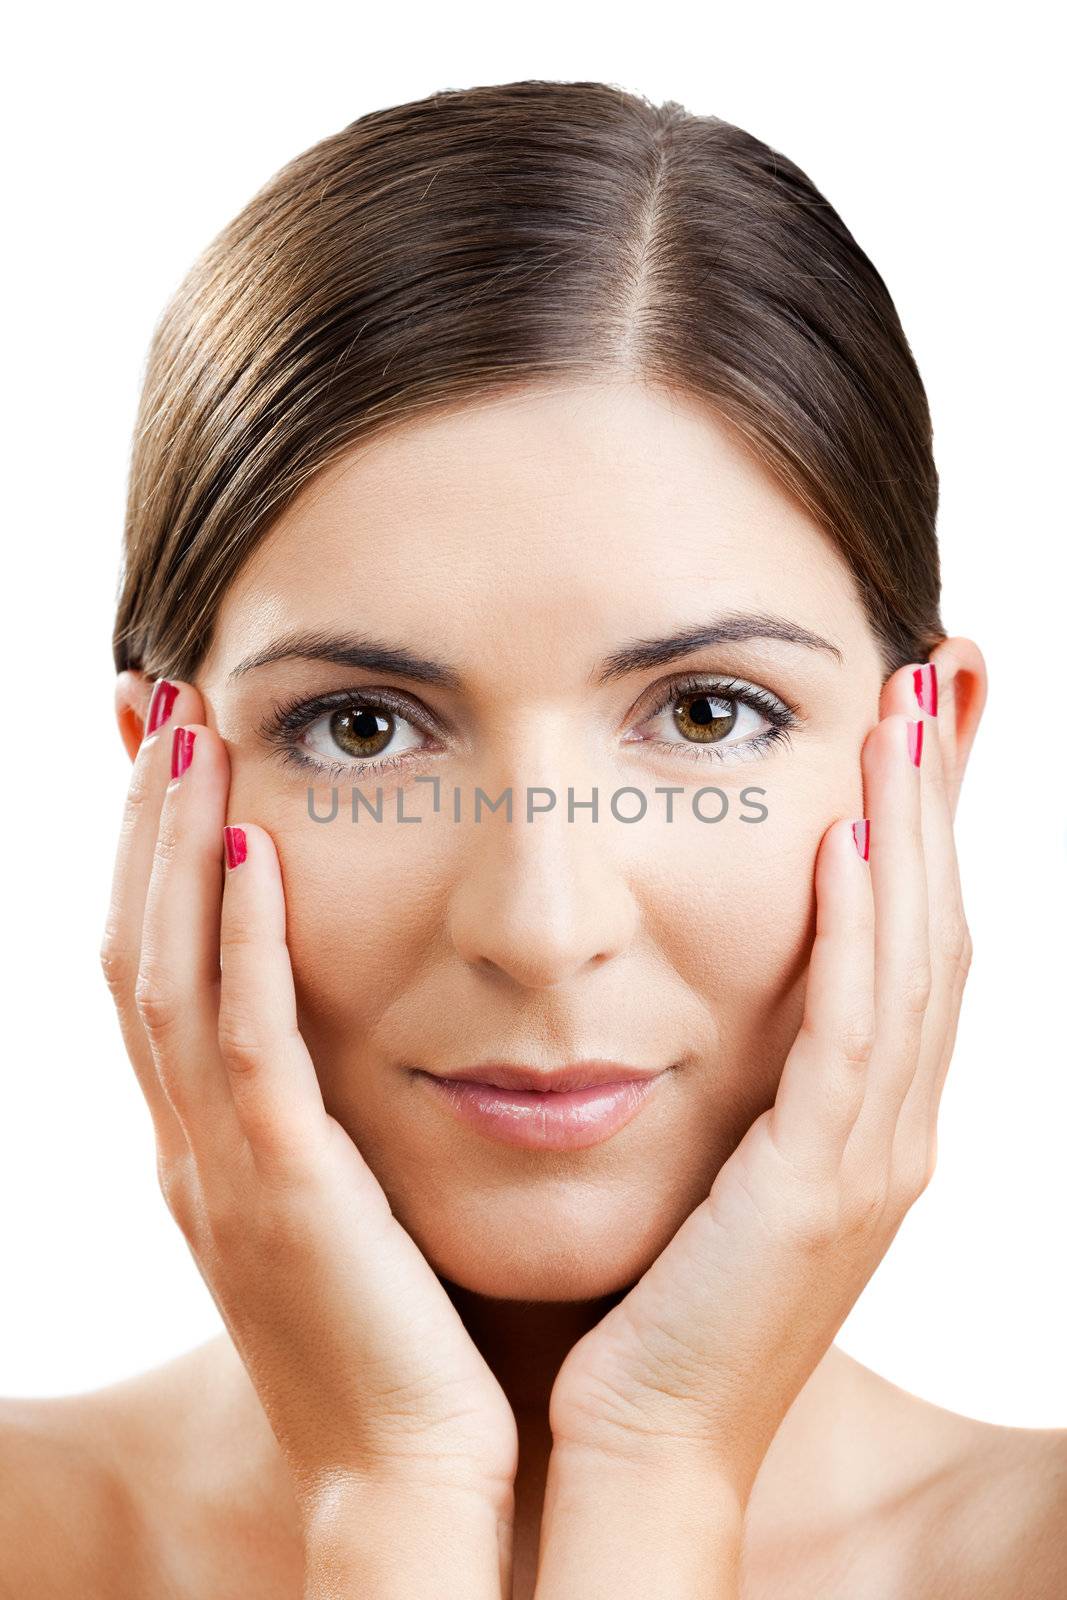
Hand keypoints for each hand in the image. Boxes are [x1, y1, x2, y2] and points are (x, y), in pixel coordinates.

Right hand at [100, 677, 518, 1524]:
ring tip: (194, 734)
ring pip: (170, 974)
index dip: (153, 858)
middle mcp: (196, 1145)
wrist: (412, 1483)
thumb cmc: (406, 1346)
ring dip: (176, 847)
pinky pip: (244, 1044)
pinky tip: (254, 845)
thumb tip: (379, 1025)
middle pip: (139, 947)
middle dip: (145, 824)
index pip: (159, 969)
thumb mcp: (353, 1210)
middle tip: (164, 707)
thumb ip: (340, 1118)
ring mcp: (228, 1168)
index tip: (177, 755)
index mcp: (214, 1146)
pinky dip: (240, 938)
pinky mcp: (287, 1193)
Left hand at [546, 665, 971, 1505]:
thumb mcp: (702, 1162)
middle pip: (932, 925)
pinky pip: (854, 1035)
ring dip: (910, 831)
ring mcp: (867, 1158)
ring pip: (912, 960)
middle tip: (927, 675)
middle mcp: (887, 1129)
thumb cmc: (646, 1303)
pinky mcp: (820, 1186)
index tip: (899, 719)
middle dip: (933, 797)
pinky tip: (847, 843)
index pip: (906, 940)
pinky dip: (859, 935)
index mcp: (859, 1121)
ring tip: (899, 715)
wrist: (633, 1447)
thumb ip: (720, 1072)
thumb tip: (681, 984)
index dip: (916, 825)